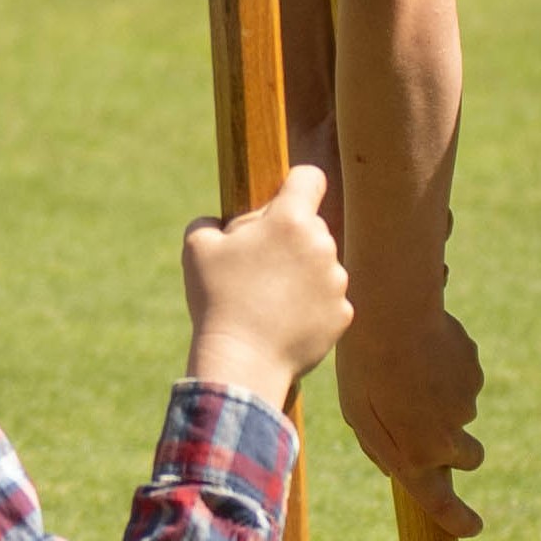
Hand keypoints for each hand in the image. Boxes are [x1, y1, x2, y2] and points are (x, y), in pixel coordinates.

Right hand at [181, 169, 350, 399]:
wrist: (241, 362)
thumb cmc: (217, 300)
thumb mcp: (198, 248)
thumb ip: (209, 221)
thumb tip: (218, 222)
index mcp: (290, 220)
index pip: (309, 178)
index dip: (294, 184)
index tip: (281, 199)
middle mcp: (321, 244)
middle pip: (311, 226)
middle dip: (288, 239)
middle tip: (258, 266)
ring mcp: (336, 281)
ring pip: (320, 264)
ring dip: (300, 274)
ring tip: (267, 300)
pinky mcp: (343, 313)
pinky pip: (326, 300)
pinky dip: (309, 307)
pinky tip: (283, 321)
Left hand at [334, 288, 486, 532]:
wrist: (391, 316)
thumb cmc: (363, 368)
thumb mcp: (358, 416)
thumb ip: (382, 448)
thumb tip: (399, 466)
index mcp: (412, 457)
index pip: (442, 503)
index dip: (459, 520)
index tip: (474, 527)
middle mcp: (446, 440)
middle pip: (470, 457)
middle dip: (458, 446)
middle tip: (429, 418)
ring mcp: (465, 407)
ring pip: (462, 411)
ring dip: (444, 398)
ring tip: (410, 370)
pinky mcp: (474, 375)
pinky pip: (465, 379)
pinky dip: (450, 370)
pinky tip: (425, 350)